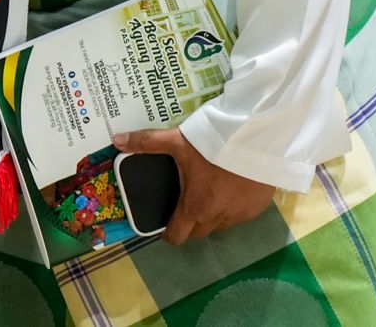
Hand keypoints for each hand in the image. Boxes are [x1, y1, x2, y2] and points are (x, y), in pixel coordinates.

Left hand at [113, 128, 274, 244]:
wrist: (257, 139)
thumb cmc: (213, 144)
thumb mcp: (177, 141)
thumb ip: (147, 142)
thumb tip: (116, 140)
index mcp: (194, 207)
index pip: (177, 236)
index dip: (167, 234)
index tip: (164, 226)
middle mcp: (217, 218)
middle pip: (198, 232)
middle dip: (188, 224)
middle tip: (184, 204)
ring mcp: (240, 215)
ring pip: (220, 225)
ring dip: (211, 216)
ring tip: (208, 193)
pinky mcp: (258, 208)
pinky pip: (240, 216)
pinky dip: (233, 208)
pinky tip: (231, 188)